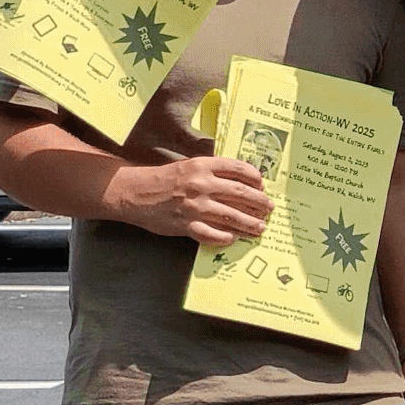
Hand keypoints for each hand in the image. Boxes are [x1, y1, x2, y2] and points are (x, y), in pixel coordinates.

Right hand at [111, 155, 272, 245]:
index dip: (255, 178)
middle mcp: (201, 184)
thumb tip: (240, 182)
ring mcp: (194, 206)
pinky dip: (226, 238)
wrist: (135, 192)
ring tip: (260, 227)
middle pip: (241, 193)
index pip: (238, 169)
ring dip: (250, 223)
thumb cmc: (164, 179)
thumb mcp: (189, 166)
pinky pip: (213, 234)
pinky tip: (233, 238)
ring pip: (232, 216)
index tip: (262, 185)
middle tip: (269, 208)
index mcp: (202, 166)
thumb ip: (212, 172)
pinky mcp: (186, 225)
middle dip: (259, 202)